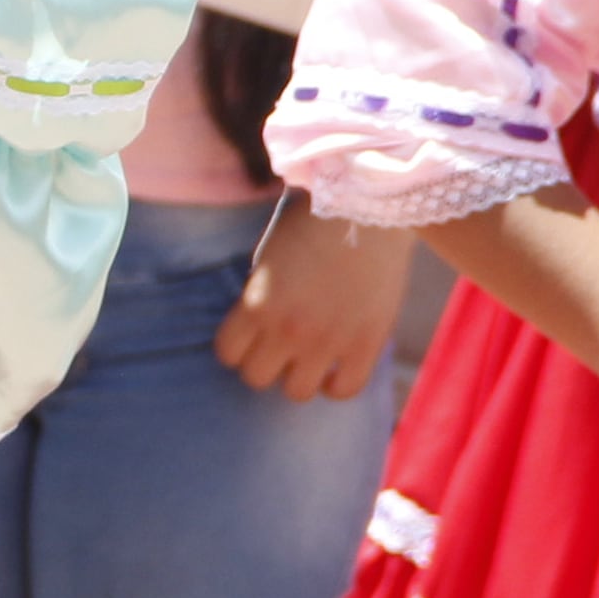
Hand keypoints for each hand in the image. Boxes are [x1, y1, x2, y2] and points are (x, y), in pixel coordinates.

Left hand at [217, 209, 414, 400]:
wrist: (370, 204)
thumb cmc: (314, 219)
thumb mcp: (269, 256)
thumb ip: (261, 296)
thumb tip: (258, 326)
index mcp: (258, 303)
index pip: (228, 353)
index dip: (238, 345)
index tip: (252, 335)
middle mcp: (288, 329)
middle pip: (256, 378)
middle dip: (265, 361)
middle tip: (281, 345)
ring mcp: (328, 341)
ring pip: (296, 392)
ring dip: (299, 376)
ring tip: (309, 357)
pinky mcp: (366, 344)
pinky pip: (344, 390)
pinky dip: (336, 384)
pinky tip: (336, 367)